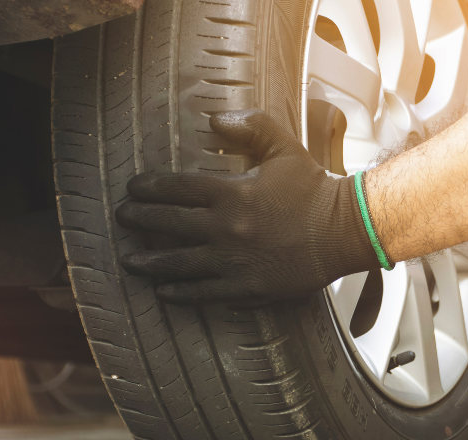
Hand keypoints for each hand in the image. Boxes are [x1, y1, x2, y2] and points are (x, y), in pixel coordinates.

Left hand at [115, 109, 380, 303]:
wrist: (344, 231)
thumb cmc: (316, 190)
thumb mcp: (284, 148)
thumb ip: (250, 127)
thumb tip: (216, 117)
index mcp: (231, 193)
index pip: (175, 188)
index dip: (148, 188)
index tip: (133, 189)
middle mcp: (226, 228)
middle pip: (169, 224)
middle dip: (139, 220)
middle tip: (123, 219)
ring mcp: (234, 261)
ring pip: (179, 263)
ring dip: (150, 261)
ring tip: (131, 261)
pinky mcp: (247, 287)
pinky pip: (205, 293)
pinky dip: (181, 293)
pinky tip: (165, 292)